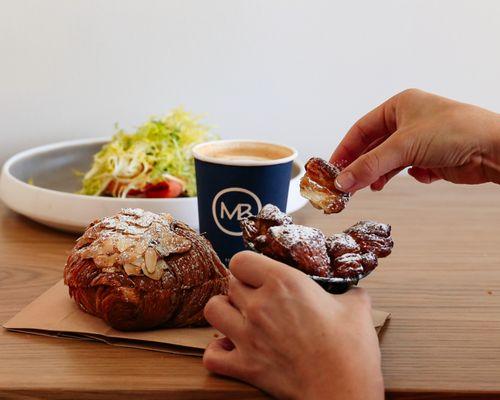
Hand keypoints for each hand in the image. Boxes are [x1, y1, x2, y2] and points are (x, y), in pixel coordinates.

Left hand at [203, 251, 383, 399]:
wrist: (343, 390)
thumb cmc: (350, 349)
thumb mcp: (357, 307)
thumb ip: (348, 292)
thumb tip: (349, 290)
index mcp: (284, 283)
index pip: (242, 260)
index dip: (249, 266)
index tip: (259, 274)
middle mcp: (259, 306)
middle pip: (230, 284)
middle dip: (242, 288)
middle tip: (257, 297)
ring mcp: (248, 336)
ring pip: (213, 310)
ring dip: (224, 311)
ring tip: (239, 317)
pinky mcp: (245, 366)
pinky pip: (211, 355)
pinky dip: (218, 352)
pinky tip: (232, 348)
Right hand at [331, 88, 499, 191]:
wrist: (494, 149)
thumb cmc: (454, 132)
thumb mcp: (403, 147)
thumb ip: (369, 165)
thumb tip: (342, 181)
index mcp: (399, 106)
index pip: (361, 128)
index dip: (345, 149)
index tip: (333, 168)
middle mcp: (409, 120)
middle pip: (374, 146)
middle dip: (363, 165)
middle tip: (348, 184)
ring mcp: (421, 139)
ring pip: (390, 160)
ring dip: (381, 174)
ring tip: (373, 187)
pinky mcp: (433, 157)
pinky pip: (409, 168)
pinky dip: (410, 175)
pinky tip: (419, 175)